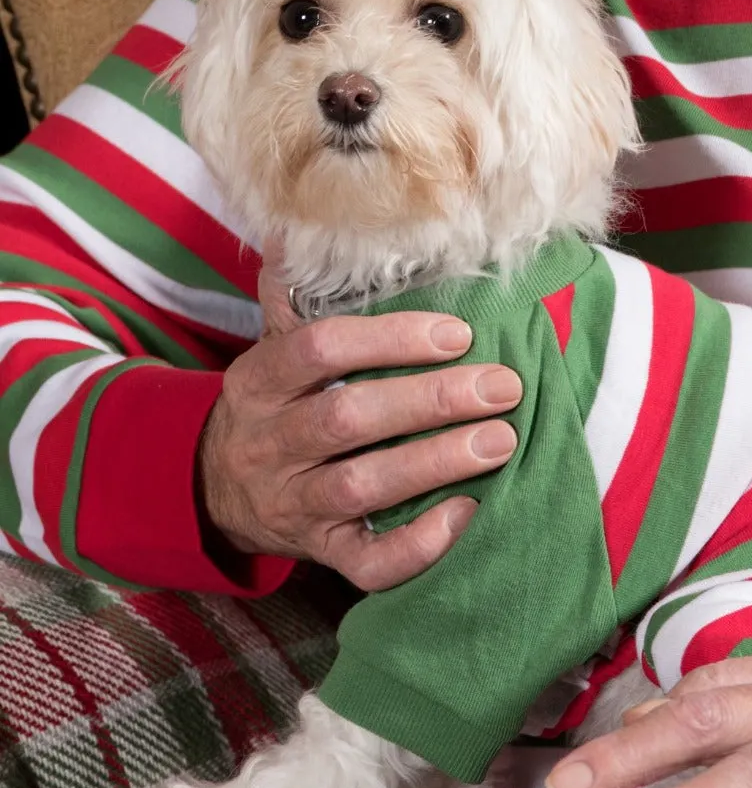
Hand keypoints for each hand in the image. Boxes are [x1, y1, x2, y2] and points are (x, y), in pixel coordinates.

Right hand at [198, 246, 521, 589]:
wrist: (215, 490)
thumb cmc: (271, 405)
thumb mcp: (270, 347)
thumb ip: (294, 293)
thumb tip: (299, 225)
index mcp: (260, 381)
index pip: (318, 350)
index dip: (389, 339)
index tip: (457, 333)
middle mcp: (271, 443)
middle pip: (348, 420)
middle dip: (430, 401)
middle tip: (502, 386)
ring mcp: (293, 503)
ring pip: (361, 488)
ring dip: (435, 463)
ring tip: (501, 440)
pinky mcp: (320, 552)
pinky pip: (367, 562)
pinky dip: (418, 545)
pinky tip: (466, 514)